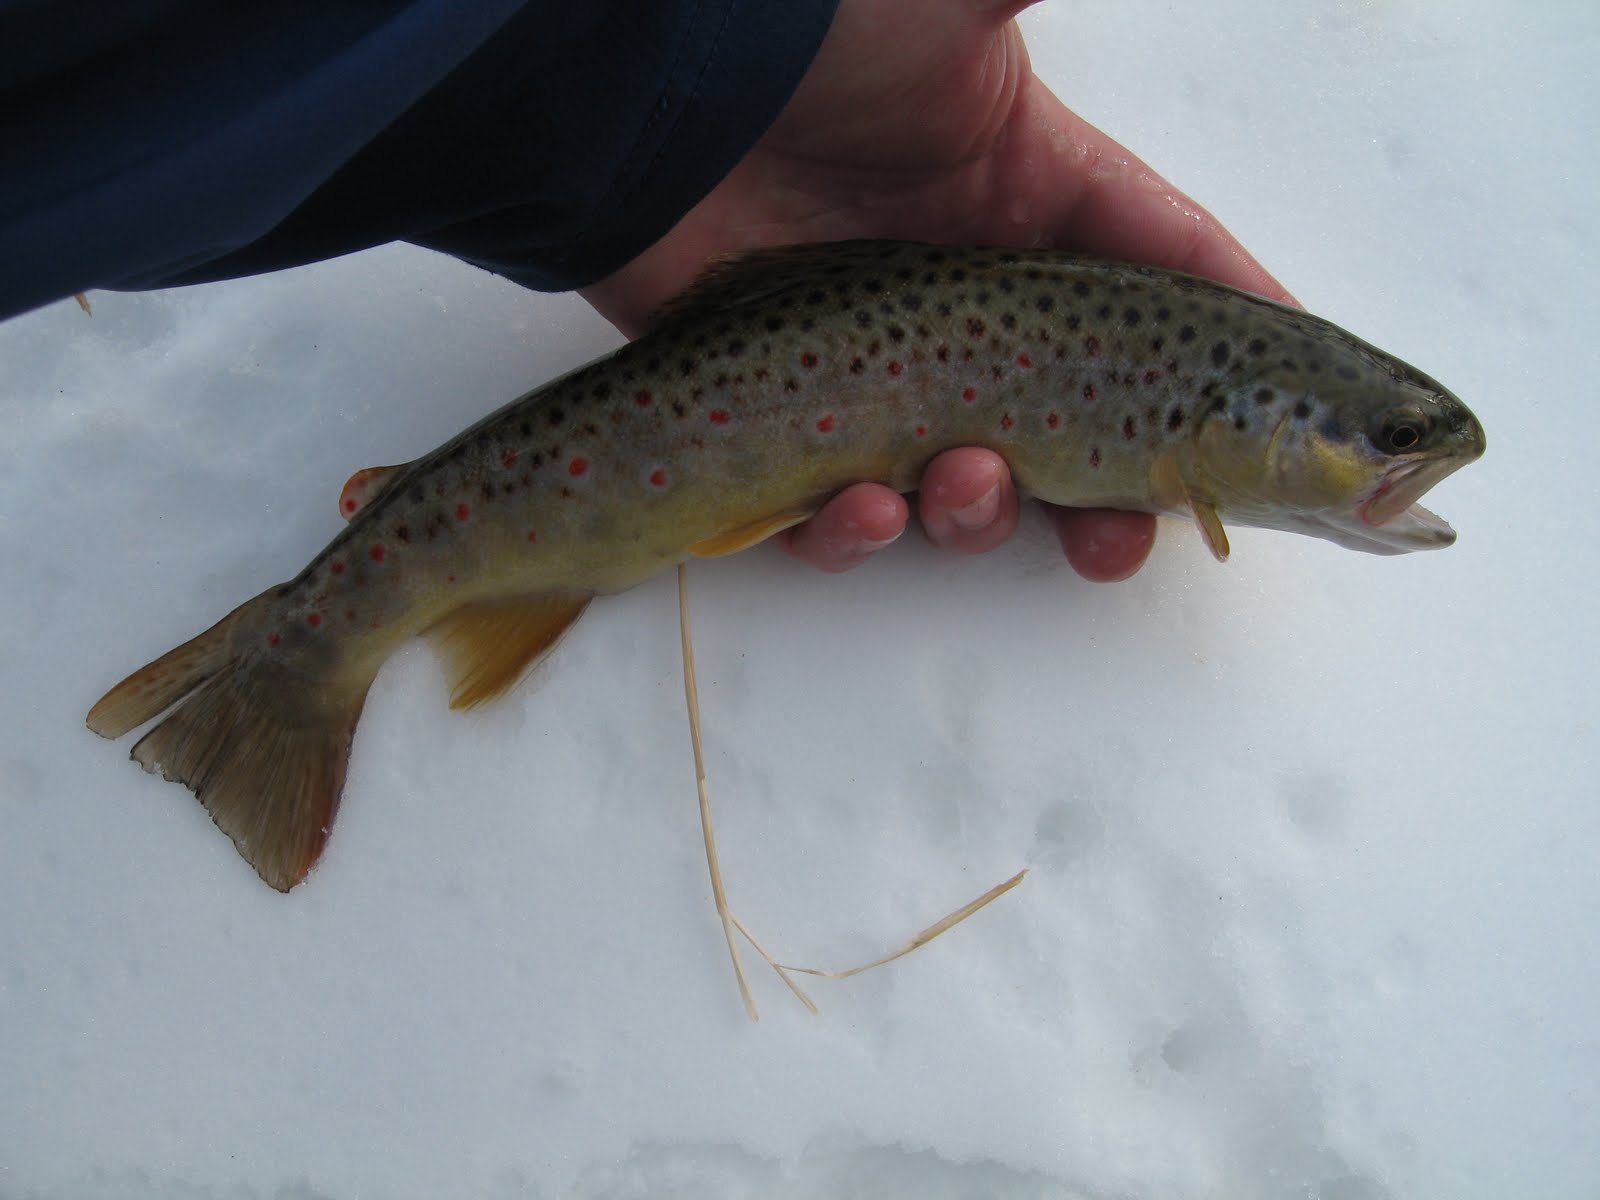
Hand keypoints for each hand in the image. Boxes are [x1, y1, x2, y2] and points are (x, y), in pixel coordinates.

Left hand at [580, 0, 1295, 580]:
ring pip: (963, 483)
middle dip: (1117, 490)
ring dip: (984, 515)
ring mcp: (874, 362)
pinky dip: (859, 532)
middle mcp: (961, 292)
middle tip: (1128, 532)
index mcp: (1027, 197)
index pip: (1160, 273)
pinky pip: (840, 510)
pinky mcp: (786, 416)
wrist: (636, 100)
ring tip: (966, 484)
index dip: (1228, 342)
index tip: (1278, 420)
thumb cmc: (798, 39)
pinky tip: (860, 507)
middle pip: (1074, 416)